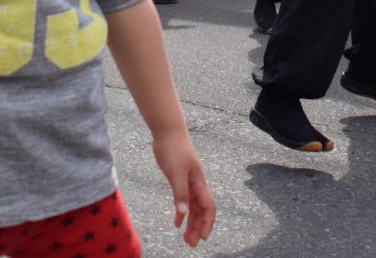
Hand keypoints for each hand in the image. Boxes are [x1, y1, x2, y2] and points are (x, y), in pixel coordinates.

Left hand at [152, 130, 214, 247]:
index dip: (207, 223)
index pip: (208, 207)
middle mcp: (196, 185)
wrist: (168, 131)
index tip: (203, 238)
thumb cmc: (174, 149)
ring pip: (193, 207)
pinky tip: (176, 222)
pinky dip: (181, 212)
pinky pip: (183, 200)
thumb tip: (184, 214)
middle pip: (201, 211)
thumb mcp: (176, 173)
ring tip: (185, 238)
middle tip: (191, 243)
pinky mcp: (179, 179)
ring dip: (191, 223)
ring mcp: (188, 182)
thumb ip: (180, 193)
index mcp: (199, 183)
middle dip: (198, 227)